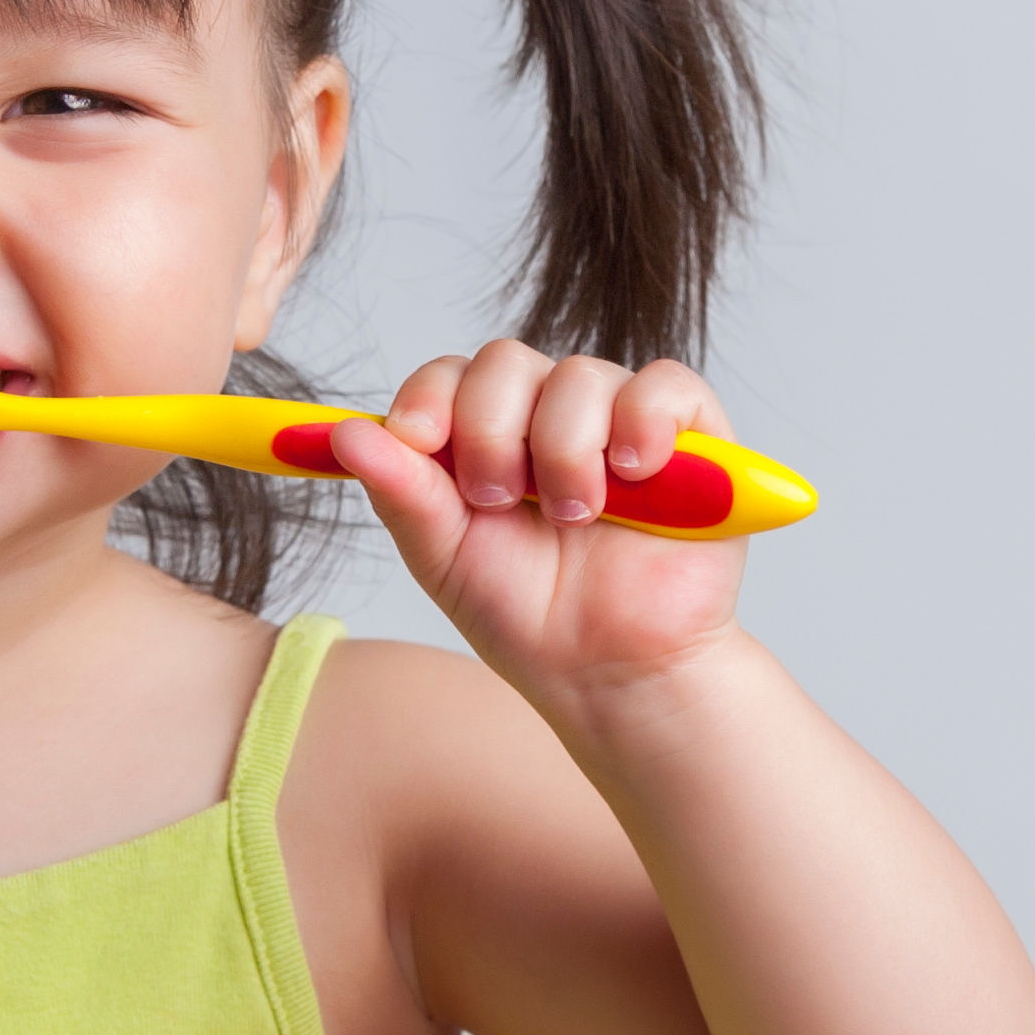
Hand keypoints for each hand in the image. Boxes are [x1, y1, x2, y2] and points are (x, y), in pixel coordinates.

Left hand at [328, 341, 749, 709]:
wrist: (609, 672)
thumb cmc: (528, 617)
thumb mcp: (444, 557)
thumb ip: (399, 491)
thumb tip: (343, 432)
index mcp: (485, 438)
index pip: (449, 376)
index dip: (428, 397)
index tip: (417, 441)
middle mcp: (549, 416)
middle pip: (506, 361)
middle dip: (491, 429)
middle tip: (499, 500)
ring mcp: (618, 421)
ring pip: (581, 375)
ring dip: (565, 449)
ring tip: (574, 517)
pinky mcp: (691, 436)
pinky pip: (664, 385)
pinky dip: (643, 420)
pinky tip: (631, 473)